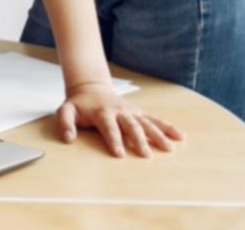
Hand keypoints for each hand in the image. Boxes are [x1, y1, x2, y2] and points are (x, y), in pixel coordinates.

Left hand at [58, 81, 183, 156]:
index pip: (109, 127)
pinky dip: (168, 127)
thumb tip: (68, 138)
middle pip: (131, 126)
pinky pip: (155, 119)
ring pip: (146, 123)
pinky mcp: (139, 112)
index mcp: (102, 112)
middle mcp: (119, 112)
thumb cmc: (79, 104)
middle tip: (146, 155)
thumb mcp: (66, 110)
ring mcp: (131, 112)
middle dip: (138, 140)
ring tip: (168, 148)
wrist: (91, 88)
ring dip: (158, 135)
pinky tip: (179, 136)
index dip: (113, 140)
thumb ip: (64, 122)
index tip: (119, 154)